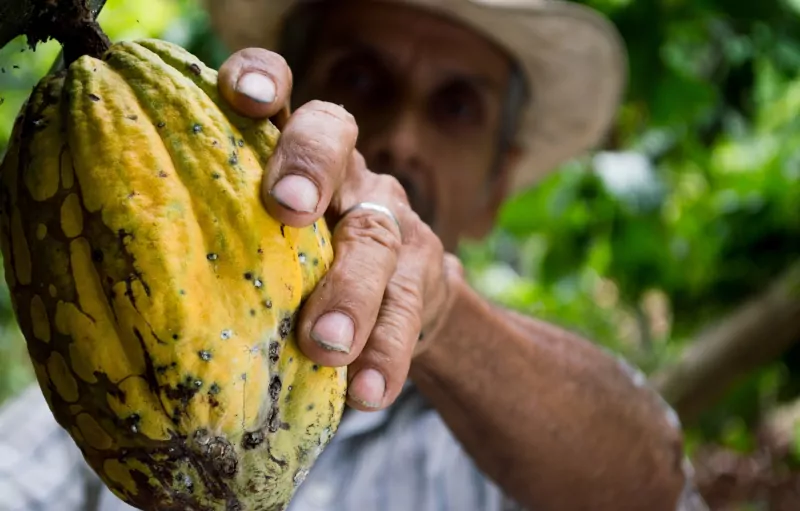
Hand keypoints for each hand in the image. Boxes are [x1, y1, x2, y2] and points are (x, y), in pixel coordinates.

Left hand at [217, 48, 461, 410]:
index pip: (281, 91)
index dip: (263, 79)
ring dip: (351, 291)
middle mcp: (345, 172)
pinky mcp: (423, 274)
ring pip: (377, 236)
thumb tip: (127, 293)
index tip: (241, 96)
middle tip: (286, 208)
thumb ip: (224, 242)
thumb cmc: (301, 270)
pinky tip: (367, 392)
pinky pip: (409, 310)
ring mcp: (390, 218)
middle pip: (335, 138)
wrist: (399, 302)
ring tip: (326, 346)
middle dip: (310, 166)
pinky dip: (386, 353)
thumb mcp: (265, 242)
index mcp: (292, 153)